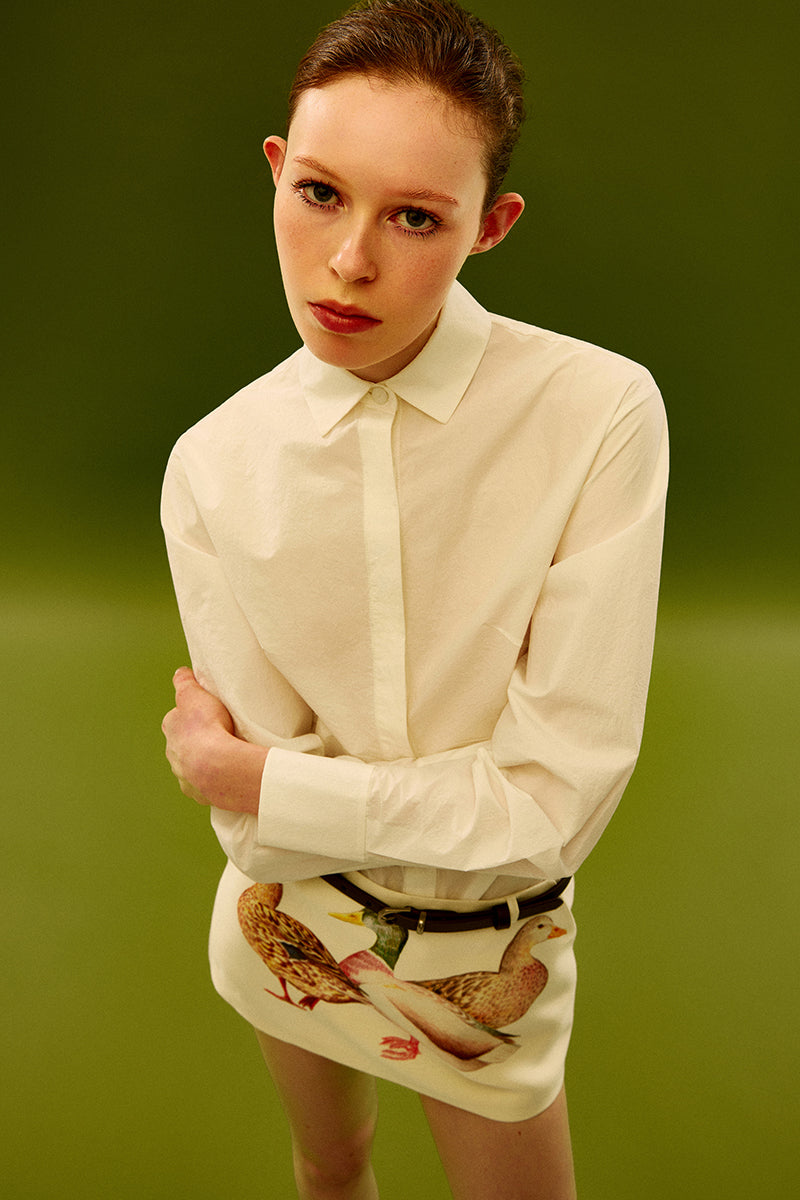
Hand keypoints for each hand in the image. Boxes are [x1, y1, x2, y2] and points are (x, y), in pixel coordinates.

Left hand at [161, 668, 264, 813]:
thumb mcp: (194, 693)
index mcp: (171, 727)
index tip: (206, 714)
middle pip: (184, 743)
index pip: (177, 718)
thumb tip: (180, 673)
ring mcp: (183, 774)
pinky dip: (212, 779)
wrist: (218, 765)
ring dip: (205, 761)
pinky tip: (225, 774)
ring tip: (225, 755)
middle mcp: (172, 752)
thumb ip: (184, 682)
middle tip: (219, 734)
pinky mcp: (197, 791)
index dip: (192, 714)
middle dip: (197, 740)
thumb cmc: (206, 727)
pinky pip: (204, 784)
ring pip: (192, 765)